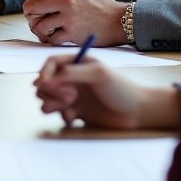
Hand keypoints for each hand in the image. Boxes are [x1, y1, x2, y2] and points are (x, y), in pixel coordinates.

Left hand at [22, 0, 125, 45]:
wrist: (119, 21)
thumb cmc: (102, 1)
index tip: (39, 0)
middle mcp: (66, 1)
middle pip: (32, 6)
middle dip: (30, 13)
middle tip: (34, 17)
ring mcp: (69, 18)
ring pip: (39, 25)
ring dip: (38, 28)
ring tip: (43, 29)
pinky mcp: (72, 34)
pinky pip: (51, 38)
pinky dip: (49, 39)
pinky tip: (53, 37)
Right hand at [34, 56, 178, 129]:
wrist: (136, 112)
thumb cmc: (120, 89)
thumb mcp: (97, 74)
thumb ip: (71, 73)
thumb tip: (46, 80)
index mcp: (77, 63)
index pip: (51, 63)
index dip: (44, 73)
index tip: (43, 85)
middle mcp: (72, 78)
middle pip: (45, 82)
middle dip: (50, 91)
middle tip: (69, 97)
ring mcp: (73, 95)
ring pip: (48, 99)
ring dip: (51, 103)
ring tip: (68, 108)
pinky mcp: (76, 112)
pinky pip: (58, 114)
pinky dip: (62, 115)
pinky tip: (75, 117)